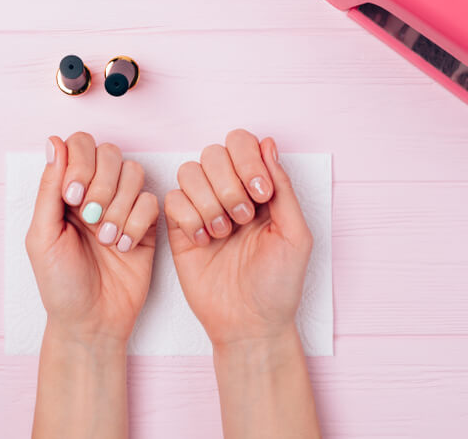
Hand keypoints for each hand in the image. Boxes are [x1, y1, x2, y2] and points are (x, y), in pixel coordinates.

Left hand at [26, 132, 159, 344]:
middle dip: (101, 184)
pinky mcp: (147, 224)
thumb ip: (48, 188)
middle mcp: (95, 191)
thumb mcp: (42, 236)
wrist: (91, 321)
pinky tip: (124, 246)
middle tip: (90, 217)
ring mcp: (123, 206)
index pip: (78, 146)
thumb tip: (53, 142)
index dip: (80, 163)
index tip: (71, 197)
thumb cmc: (60, 283)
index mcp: (66, 190)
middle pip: (109, 152)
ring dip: (119, 206)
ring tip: (106, 239)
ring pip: (133, 172)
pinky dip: (137, 223)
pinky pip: (151, 201)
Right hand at [164, 129, 312, 347]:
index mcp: (258, 188)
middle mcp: (228, 192)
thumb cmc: (278, 284)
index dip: (247, 161)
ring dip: (208, 201)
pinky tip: (203, 241)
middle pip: (213, 153)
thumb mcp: (295, 234)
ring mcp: (202, 208)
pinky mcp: (179, 228)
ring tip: (223, 233)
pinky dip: (188, 218)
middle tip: (242, 219)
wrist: (249, 324)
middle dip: (228, 184)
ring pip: (189, 172)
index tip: (261, 194)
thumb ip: (283, 188)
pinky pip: (171, 199)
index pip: (243, 144)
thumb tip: (268, 144)